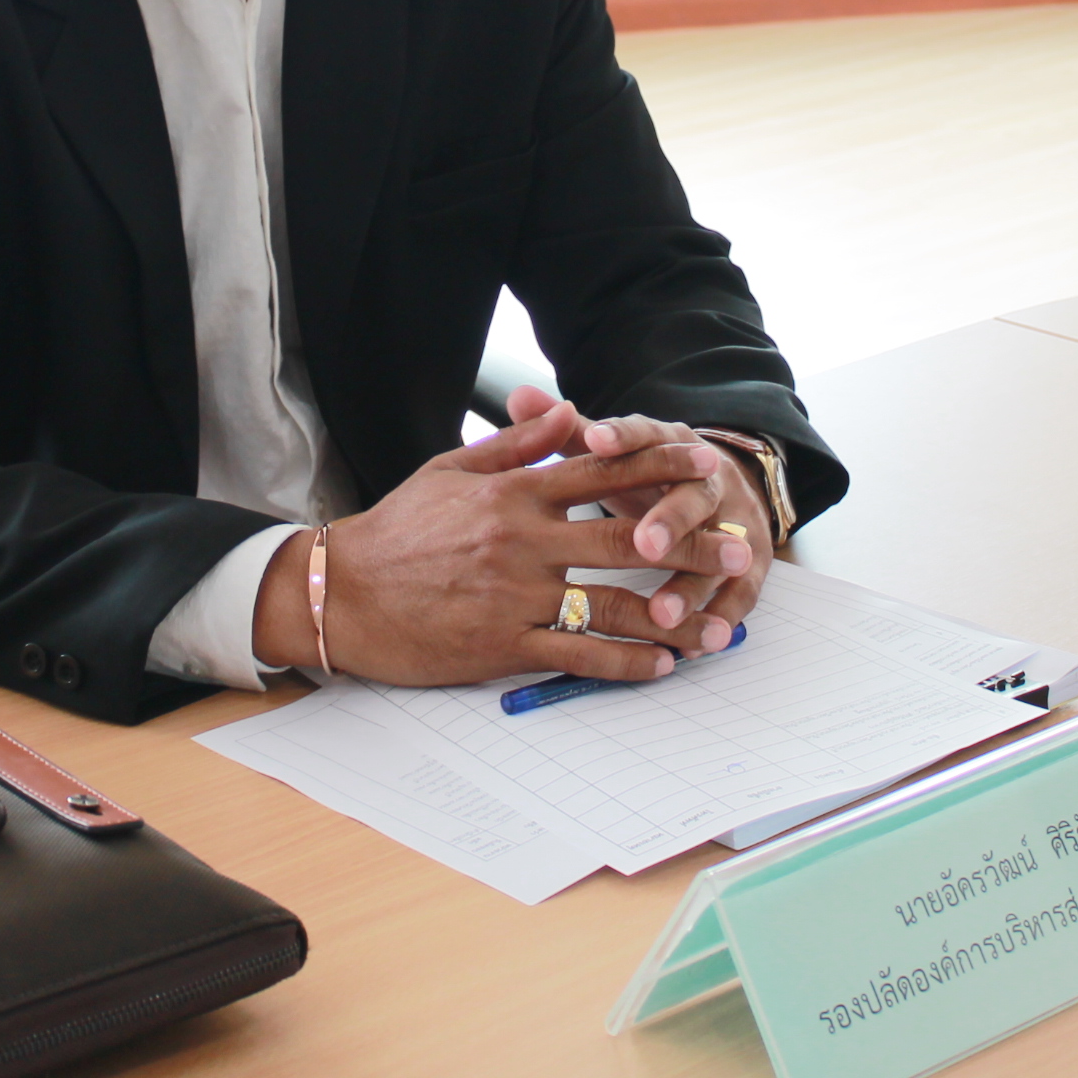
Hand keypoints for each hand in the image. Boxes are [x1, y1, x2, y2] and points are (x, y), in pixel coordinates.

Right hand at [250, 403, 754, 685]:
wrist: (341, 594)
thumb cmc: (396, 531)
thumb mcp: (451, 470)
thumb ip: (516, 445)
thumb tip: (570, 413)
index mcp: (513, 494)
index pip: (601, 471)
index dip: (660, 466)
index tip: (705, 465)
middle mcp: (523, 541)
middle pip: (624, 537)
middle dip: (688, 542)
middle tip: (736, 548)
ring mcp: (516, 596)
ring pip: (612, 603)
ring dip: (670, 612)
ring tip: (715, 620)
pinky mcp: (504, 644)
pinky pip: (579, 654)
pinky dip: (625, 662)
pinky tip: (661, 665)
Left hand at [505, 385, 774, 650]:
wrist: (725, 485)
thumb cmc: (648, 474)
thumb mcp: (616, 451)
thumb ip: (570, 433)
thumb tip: (519, 397)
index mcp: (669, 445)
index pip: (646, 435)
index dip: (622, 438)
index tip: (596, 438)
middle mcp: (706, 479)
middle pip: (691, 495)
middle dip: (669, 520)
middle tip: (643, 544)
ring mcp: (732, 521)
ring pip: (716, 551)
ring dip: (691, 582)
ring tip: (662, 613)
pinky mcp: (748, 564)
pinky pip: (739, 591)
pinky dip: (723, 616)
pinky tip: (705, 639)